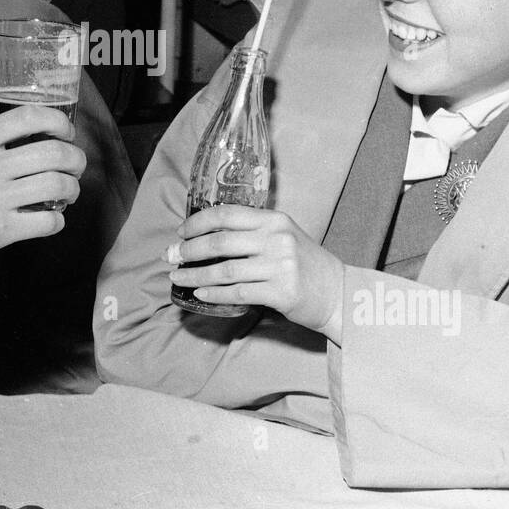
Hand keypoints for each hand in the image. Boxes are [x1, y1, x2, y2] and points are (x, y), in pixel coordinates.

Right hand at [0, 104, 85, 307]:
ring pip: (58, 186)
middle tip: (75, 166)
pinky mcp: (0, 231)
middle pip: (54, 152)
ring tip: (68, 194)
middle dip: (76, 159)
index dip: (58, 121)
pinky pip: (47, 222)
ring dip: (72, 189)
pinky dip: (57, 221)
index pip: (30, 116)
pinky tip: (50, 220)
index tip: (65, 132)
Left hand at [164, 205, 343, 337]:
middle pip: (220, 242)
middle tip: (169, 256)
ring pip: (224, 270)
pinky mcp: (281, 292)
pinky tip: (200, 294)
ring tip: (177, 277)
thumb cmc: (305, 264)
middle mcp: (277, 239)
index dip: (198, 223)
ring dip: (195, 275)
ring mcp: (280, 266)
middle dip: (188, 250)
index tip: (180, 232)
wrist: (338, 292)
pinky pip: (238, 293)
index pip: (226, 214)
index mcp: (274, 219)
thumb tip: (206, 236)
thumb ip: (252, 232)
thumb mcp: (283, 236)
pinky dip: (214, 294)